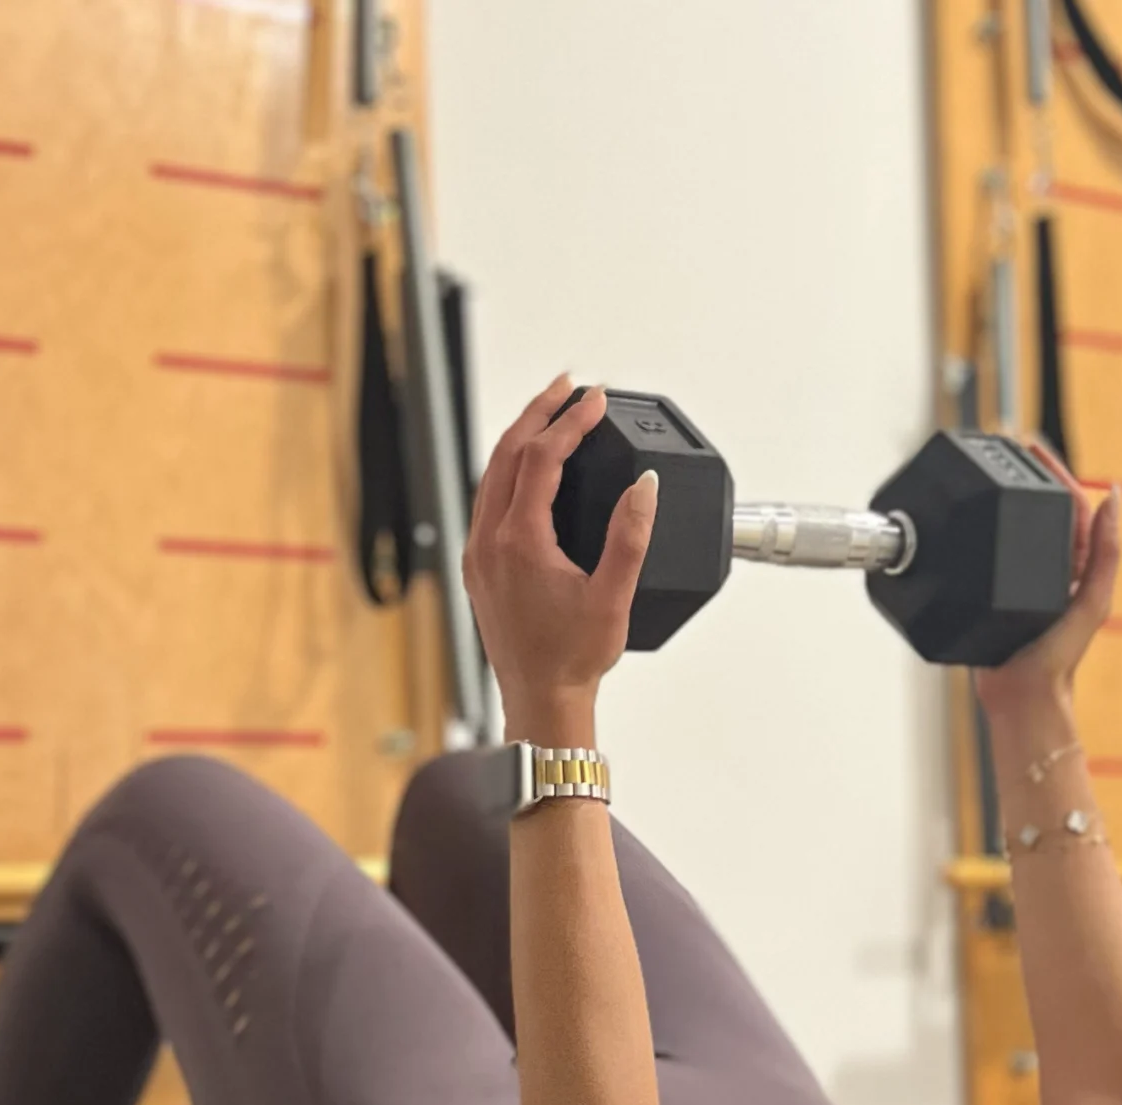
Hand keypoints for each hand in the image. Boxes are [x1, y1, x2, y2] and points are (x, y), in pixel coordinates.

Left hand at [462, 377, 658, 742]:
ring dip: (520, 437)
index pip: (542, 458)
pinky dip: (508, 469)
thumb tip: (644, 486)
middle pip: (507, 453)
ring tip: (549, 413)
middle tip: (568, 386)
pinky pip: (486, 498)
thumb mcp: (613, 596)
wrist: (540, 701)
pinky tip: (527, 466)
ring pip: (491, 473)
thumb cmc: (574, 658)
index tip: (596, 399)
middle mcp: (489, 541)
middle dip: (539, 412)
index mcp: (519, 542)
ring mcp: (478, 553)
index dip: (571, 422)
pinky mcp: (478, 566)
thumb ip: (630, 535)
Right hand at [973, 447, 1121, 727]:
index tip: (1034, 447)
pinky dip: (980, 533)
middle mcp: (1052, 570)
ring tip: (988, 468)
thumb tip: (1115, 498)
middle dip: (1026, 475)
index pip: (1070, 506)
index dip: (1055, 473)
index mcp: (1079, 567)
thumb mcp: (1092, 600)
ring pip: (1014, 528)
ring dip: (1003, 498)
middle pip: (1040, 510)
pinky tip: (968, 518)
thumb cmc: (1059, 658)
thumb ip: (1106, 553)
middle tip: (1006, 444)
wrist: (1021, 696)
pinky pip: (988, 554)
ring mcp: (1023, 581)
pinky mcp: (994, 594)